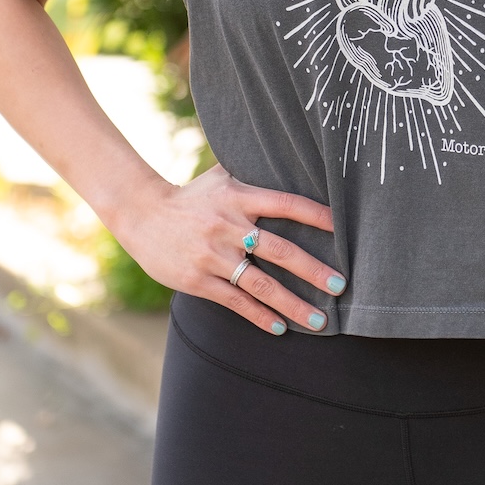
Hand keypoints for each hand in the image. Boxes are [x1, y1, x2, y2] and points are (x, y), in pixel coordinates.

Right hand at [112, 164, 343, 334]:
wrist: (142, 213)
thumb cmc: (191, 195)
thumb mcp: (221, 176)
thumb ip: (253, 171)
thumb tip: (289, 156)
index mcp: (239, 197)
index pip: (286, 204)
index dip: (316, 215)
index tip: (342, 230)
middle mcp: (229, 225)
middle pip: (280, 250)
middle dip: (313, 270)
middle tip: (341, 286)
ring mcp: (213, 255)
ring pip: (261, 284)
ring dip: (293, 304)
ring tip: (319, 321)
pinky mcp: (198, 280)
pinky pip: (235, 301)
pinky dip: (260, 316)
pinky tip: (279, 328)